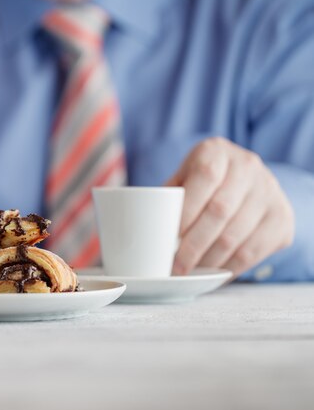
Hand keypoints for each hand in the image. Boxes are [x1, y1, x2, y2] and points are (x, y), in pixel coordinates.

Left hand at [166, 137, 293, 277]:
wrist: (245, 179)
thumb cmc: (202, 181)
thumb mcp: (183, 176)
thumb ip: (167, 195)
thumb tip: (142, 227)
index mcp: (217, 151)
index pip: (205, 177)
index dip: (187, 209)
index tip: (169, 236)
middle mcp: (248, 167)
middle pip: (220, 211)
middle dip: (193, 244)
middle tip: (175, 266)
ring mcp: (269, 192)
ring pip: (237, 235)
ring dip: (210, 260)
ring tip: (190, 272)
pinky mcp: (282, 218)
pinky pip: (254, 251)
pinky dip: (230, 267)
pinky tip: (214, 273)